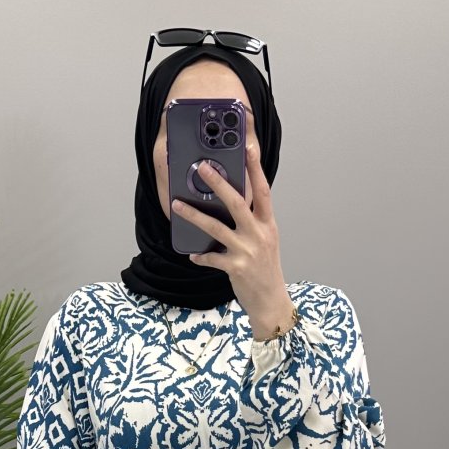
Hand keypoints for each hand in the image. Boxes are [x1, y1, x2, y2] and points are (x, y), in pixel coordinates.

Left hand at [170, 141, 293, 338]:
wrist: (271, 301)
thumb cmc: (266, 270)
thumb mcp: (266, 241)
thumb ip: (253, 222)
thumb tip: (233, 204)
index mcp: (268, 224)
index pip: (262, 190)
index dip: (255, 168)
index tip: (248, 147)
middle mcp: (259, 234)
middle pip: (236, 202)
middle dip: (218, 183)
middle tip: (202, 167)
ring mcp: (247, 250)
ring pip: (216, 227)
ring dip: (194, 215)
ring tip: (177, 205)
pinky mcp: (235, 268)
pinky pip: (211, 258)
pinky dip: (201, 256)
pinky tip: (193, 254)